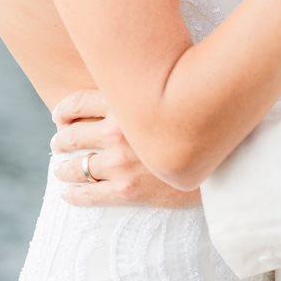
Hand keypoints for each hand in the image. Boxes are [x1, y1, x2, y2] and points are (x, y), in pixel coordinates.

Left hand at [50, 89, 201, 207]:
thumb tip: (119, 86)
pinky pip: (88, 194)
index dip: (63, 111)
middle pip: (71, 135)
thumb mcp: (166, 96)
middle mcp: (118, 131)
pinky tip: (68, 194)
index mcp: (126, 104)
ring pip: (75, 166)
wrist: (222, 160)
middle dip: (61, 140)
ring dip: (63, 168)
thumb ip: (139, 92)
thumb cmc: (195, 123)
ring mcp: (121, 163)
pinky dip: (72, 195)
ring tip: (62, 168)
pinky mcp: (128, 190)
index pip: (76, 103)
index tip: (59, 117)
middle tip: (59, 143)